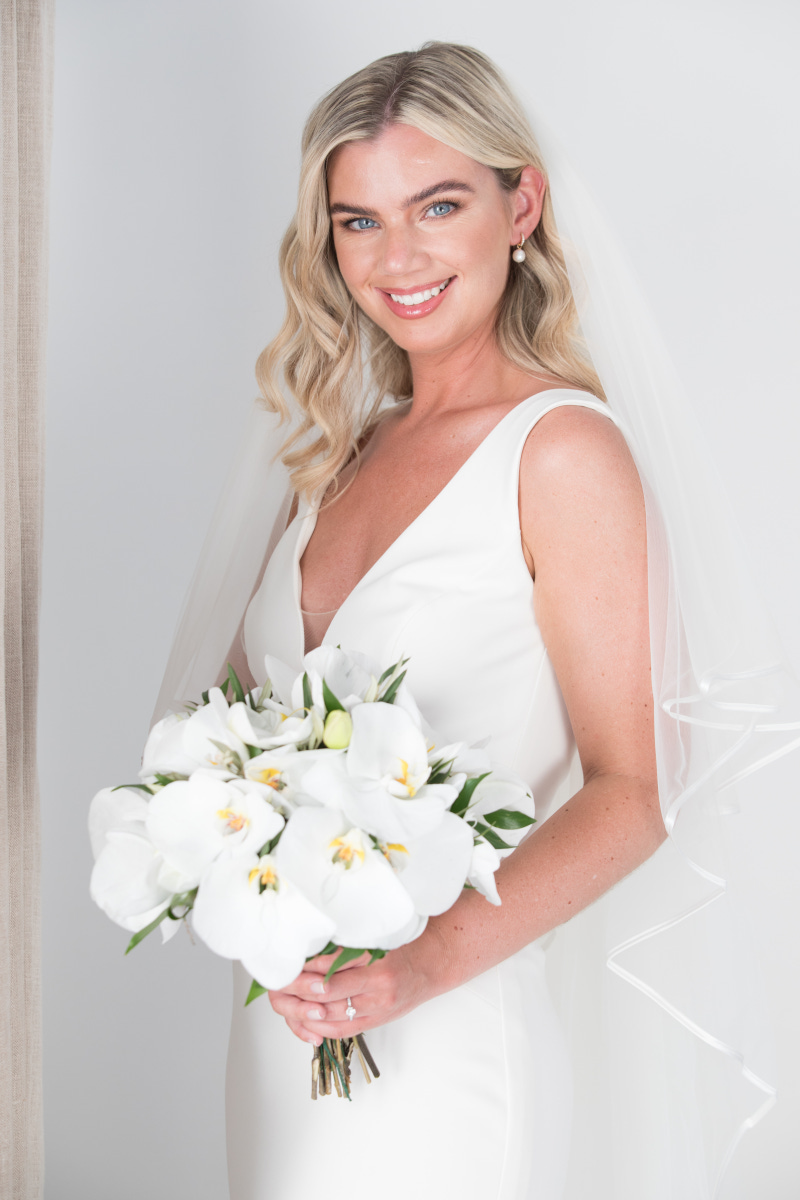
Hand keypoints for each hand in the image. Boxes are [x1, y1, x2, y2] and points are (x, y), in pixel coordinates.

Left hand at [267, 941, 436, 1045]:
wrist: (433, 964)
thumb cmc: (403, 944)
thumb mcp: (377, 934)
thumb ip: (348, 941)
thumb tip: (310, 943)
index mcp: (376, 956)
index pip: (330, 964)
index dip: (304, 966)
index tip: (286, 961)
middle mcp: (377, 982)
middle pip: (326, 992)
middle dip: (296, 989)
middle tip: (276, 982)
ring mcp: (377, 1006)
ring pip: (330, 1014)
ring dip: (302, 1009)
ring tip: (282, 999)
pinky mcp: (376, 1021)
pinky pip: (341, 1030)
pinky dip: (318, 1027)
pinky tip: (303, 1019)